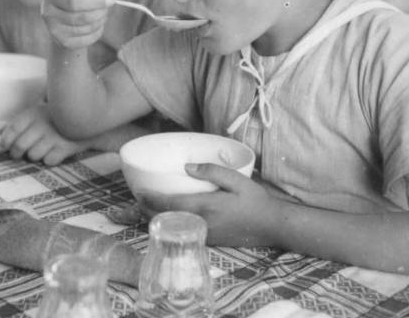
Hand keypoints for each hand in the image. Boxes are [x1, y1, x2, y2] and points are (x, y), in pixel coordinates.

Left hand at [0, 105, 88, 164]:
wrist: (86, 118)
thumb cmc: (57, 117)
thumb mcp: (38, 112)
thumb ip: (20, 122)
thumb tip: (0, 133)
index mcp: (34, 113)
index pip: (13, 129)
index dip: (5, 141)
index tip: (3, 147)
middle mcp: (43, 124)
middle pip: (19, 146)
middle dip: (15, 153)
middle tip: (17, 154)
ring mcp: (54, 137)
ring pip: (33, 156)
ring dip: (34, 155)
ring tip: (41, 148)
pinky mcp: (65, 148)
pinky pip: (48, 161)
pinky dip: (49, 159)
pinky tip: (54, 150)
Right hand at [41, 0, 114, 48]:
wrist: (63, 18)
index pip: (74, 2)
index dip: (95, 2)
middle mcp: (48, 13)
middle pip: (80, 17)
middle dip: (99, 12)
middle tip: (108, 8)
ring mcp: (54, 30)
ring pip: (85, 28)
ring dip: (100, 21)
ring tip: (103, 14)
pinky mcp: (62, 42)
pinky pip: (86, 39)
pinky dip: (97, 32)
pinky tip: (98, 25)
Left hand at [138, 163, 280, 246]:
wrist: (272, 225)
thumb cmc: (255, 200)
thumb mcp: (236, 179)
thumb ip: (211, 171)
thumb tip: (187, 167)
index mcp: (205, 207)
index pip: (169, 205)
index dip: (150, 200)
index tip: (137, 192)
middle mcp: (200, 224)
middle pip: (165, 219)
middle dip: (147, 210)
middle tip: (136, 197)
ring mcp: (204, 235)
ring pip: (172, 228)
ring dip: (157, 218)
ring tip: (145, 206)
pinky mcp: (209, 240)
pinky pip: (182, 232)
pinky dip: (170, 224)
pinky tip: (167, 216)